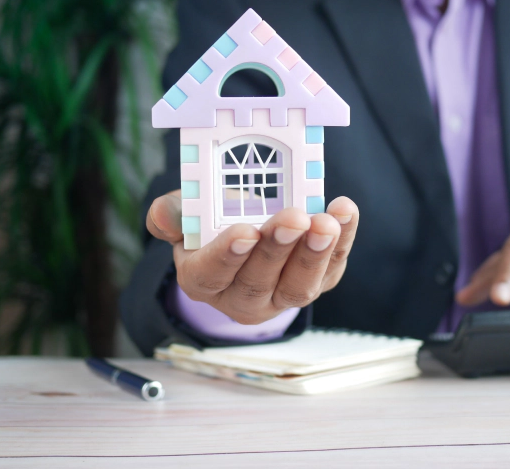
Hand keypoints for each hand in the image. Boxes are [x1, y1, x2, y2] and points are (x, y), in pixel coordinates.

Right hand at [147, 190, 358, 324]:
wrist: (248, 232)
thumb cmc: (213, 223)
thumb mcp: (187, 215)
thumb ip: (173, 214)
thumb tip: (164, 213)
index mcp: (203, 280)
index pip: (212, 274)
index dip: (228, 255)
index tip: (246, 232)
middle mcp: (242, 298)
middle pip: (259, 281)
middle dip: (278, 249)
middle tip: (294, 219)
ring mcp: (282, 295)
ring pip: (298, 286)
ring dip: (315, 253)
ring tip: (326, 222)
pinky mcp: (317, 283)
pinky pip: (331, 267)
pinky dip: (342, 240)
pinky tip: (345, 211)